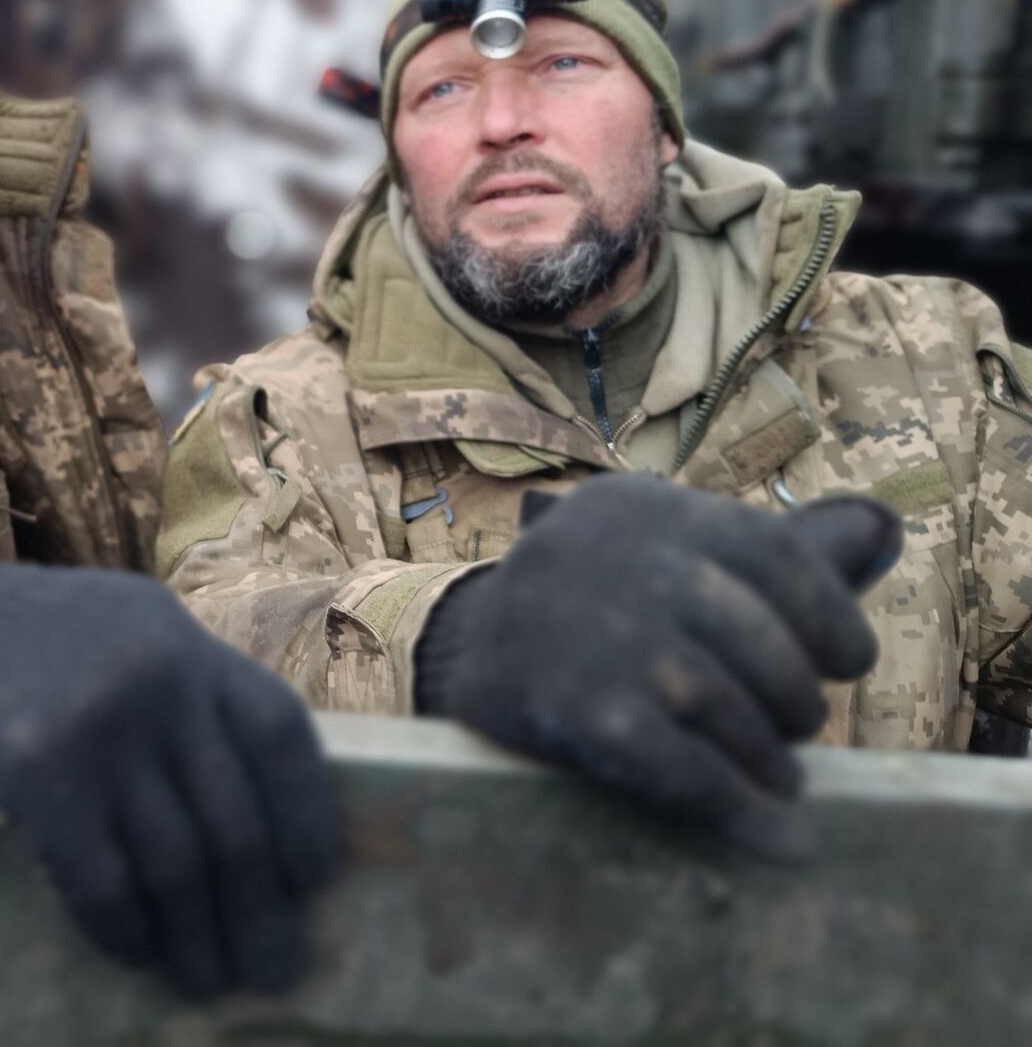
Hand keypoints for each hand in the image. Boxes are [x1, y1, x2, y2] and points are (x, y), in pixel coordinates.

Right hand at [0, 558, 336, 997]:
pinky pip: (105, 882)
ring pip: (176, 864)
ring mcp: (99, 729)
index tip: (314, 878)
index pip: (280, 735)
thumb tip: (256, 824)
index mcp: (183, 641)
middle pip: (233, 820)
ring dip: (198, 938)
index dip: (306, 815)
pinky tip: (137, 954)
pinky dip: (128, 932)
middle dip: (259, 911)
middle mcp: (156, 680)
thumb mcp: (123, 633)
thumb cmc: (24, 648)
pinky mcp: (40, 779)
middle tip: (275, 968)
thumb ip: (184, 698)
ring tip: (210, 981)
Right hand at [415, 473, 900, 860]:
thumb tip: (880, 533)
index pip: (774, 554)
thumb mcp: (669, 551)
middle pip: (756, 637)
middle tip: (795, 731)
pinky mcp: (575, 707)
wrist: (470, 652)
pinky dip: (741, 810)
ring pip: (724, 704)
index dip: (829, 617)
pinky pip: (683, 767)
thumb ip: (772, 552)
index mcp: (646, 510)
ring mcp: (594, 632)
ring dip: (768, 758)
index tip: (844, 663)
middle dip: (792, 696)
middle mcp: (617, 558)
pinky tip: (780, 840)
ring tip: (781, 784)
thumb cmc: (598, 603)